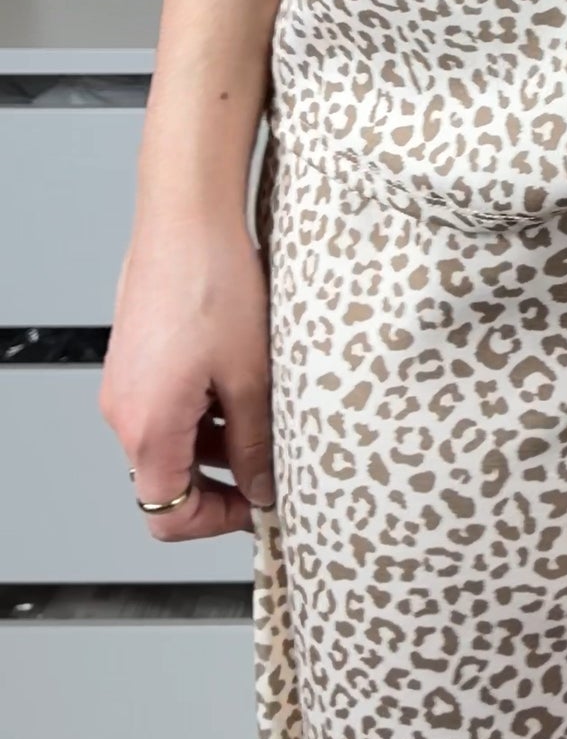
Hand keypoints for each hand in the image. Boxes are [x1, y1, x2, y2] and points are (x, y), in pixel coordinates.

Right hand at [99, 208, 275, 537]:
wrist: (186, 216)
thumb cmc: (211, 282)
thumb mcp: (251, 376)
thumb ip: (254, 443)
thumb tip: (262, 487)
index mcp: (147, 426)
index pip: (166, 514)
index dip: (216, 522)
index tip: (258, 505)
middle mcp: (124, 411)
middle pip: (168, 480)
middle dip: (222, 480)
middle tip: (271, 465)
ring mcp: (126, 384)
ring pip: (171, 442)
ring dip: (216, 443)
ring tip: (264, 416)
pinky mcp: (136, 360)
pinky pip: (167, 407)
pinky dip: (203, 410)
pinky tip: (241, 382)